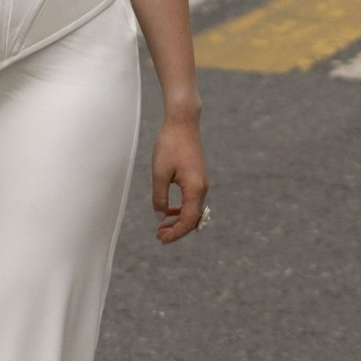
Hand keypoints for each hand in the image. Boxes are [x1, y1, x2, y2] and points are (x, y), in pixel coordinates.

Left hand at [150, 114, 206, 245]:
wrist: (182, 122)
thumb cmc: (170, 145)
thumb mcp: (160, 174)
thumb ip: (160, 198)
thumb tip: (161, 217)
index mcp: (195, 189)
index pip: (188, 221)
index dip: (175, 233)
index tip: (160, 238)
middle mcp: (202, 188)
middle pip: (192, 219)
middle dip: (176, 230)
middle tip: (159, 236)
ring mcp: (201, 183)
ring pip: (192, 210)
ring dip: (178, 220)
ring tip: (162, 226)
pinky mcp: (197, 177)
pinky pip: (192, 200)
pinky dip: (181, 209)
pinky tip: (169, 210)